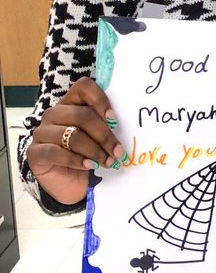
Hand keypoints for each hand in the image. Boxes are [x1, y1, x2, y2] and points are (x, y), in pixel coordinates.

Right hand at [25, 78, 124, 206]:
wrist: (71, 185)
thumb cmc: (89, 156)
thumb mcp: (100, 139)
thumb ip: (108, 127)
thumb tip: (123, 126)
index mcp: (71, 103)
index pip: (83, 87)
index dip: (100, 100)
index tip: (115, 120)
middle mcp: (54, 114)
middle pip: (82, 115)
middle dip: (104, 135)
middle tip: (118, 151)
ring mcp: (42, 132)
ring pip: (72, 135)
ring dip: (94, 150)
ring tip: (107, 162)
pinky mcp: (34, 152)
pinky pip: (56, 152)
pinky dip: (77, 160)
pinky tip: (88, 166)